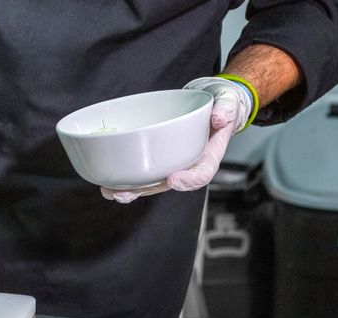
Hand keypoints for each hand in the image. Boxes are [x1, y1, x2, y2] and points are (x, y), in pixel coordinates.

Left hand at [102, 77, 252, 202]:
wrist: (213, 103)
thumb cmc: (222, 105)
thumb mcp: (230, 102)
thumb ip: (227, 109)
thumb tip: (219, 118)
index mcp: (209, 156)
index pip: (201, 174)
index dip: (188, 180)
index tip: (173, 178)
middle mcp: (189, 164)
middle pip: (168, 185)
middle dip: (146, 191)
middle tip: (124, 194)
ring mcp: (173, 162)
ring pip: (152, 182)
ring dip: (130, 190)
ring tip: (110, 193)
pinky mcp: (159, 157)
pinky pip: (144, 171)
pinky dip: (127, 177)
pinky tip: (108, 181)